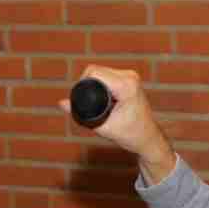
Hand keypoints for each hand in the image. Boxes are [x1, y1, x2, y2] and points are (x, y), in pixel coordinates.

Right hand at [65, 64, 177, 182]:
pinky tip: (101, 96)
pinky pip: (108, 74)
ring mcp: (131, 75)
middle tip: (85, 102)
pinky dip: (101, 83)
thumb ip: (79, 114)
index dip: (81, 82)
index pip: (94, 73)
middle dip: (87, 83)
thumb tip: (61, 103)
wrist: (148, 137)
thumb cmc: (129, 134)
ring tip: (95, 101)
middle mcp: (130, 76)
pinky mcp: (130, 77)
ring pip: (102, 71)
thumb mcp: (101, 126)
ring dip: (94, 82)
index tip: (79, 98)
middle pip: (96, 70)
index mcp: (126, 86)